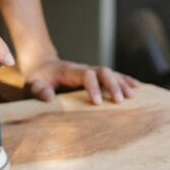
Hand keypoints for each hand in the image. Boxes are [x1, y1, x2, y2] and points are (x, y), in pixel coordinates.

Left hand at [23, 56, 138, 103]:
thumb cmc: (38, 78)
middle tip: (120, 101)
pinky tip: (136, 88)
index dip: (93, 86)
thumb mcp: (33, 84)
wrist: (42, 66)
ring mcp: (91, 71)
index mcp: (70, 71)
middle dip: (112, 85)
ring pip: (111, 73)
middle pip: (103, 71)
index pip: (86, 75)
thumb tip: (49, 98)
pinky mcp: (96, 76)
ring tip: (132, 96)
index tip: (97, 103)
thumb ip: (39, 90)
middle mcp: (84, 69)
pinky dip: (125, 80)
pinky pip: (113, 76)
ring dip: (122, 83)